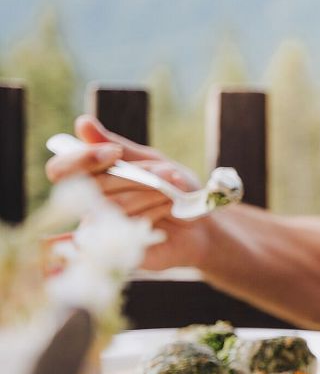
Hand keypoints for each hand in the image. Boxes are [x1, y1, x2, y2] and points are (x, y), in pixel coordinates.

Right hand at [44, 115, 210, 269]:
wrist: (203, 225)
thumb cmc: (174, 191)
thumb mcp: (151, 162)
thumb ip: (116, 145)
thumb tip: (82, 123)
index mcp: (92, 180)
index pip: (62, 170)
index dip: (83, 160)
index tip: (115, 152)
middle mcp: (90, 206)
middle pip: (94, 186)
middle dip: (134, 176)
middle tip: (166, 172)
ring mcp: (102, 230)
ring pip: (113, 206)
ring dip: (149, 192)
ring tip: (173, 189)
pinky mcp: (119, 250)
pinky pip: (127, 228)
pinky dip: (153, 212)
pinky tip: (170, 208)